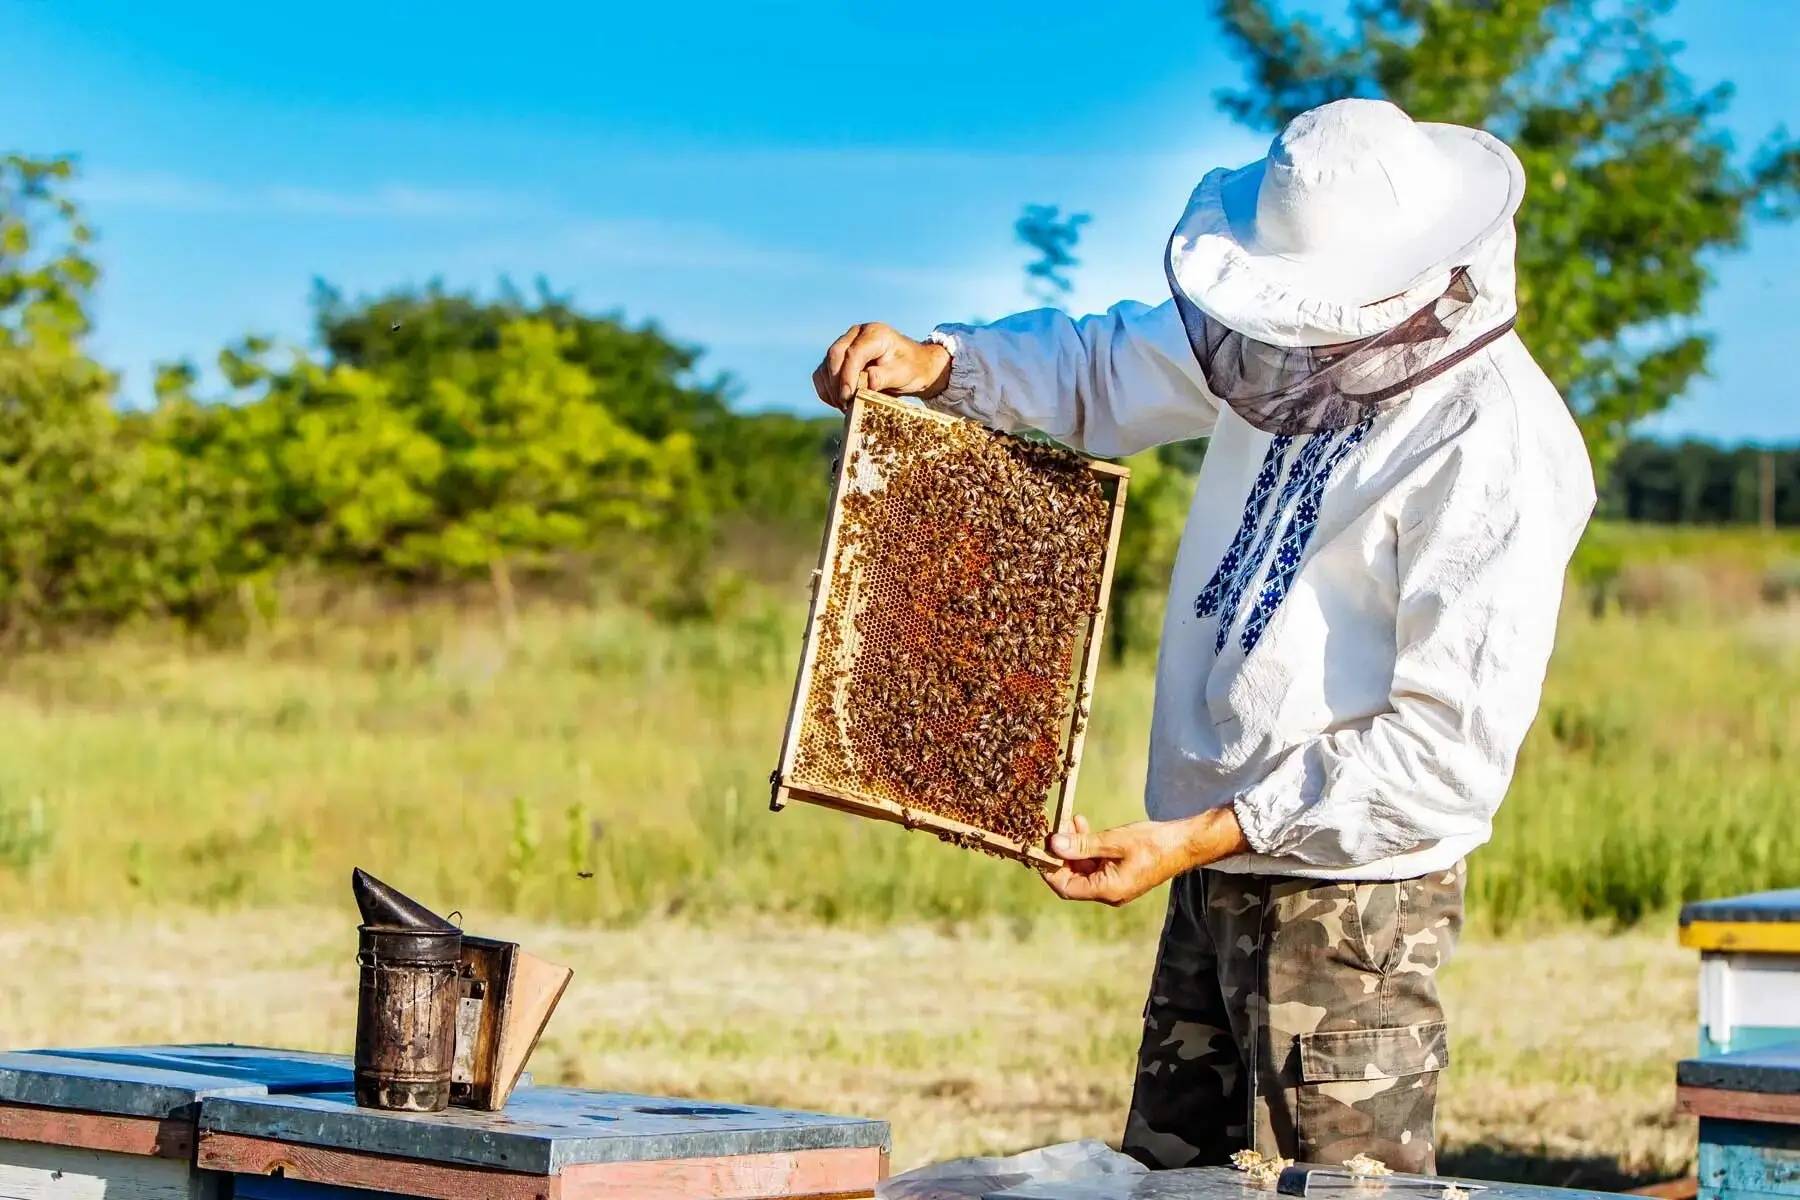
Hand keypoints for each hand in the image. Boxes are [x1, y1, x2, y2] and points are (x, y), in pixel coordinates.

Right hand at [812, 323, 952, 409]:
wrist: (914, 366)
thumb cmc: (912, 368)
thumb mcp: (904, 373)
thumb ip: (884, 376)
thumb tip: (866, 382)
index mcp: (875, 333)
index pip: (854, 352)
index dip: (848, 375)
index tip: (848, 396)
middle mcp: (856, 334)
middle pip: (835, 355)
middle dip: (837, 383)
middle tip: (846, 405)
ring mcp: (845, 345)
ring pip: (825, 366)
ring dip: (831, 389)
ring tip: (845, 407)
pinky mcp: (838, 359)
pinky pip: (822, 375)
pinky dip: (827, 390)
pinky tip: (839, 403)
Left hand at [1042, 809, 1250, 905]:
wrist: (1184, 844)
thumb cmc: (1153, 843)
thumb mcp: (1114, 841)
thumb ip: (1083, 845)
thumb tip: (1054, 844)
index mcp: (1107, 890)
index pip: (1066, 887)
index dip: (1049, 869)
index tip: (1039, 848)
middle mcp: (1109, 893)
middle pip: (1072, 878)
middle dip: (1061, 854)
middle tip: (1054, 830)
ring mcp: (1115, 885)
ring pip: (1083, 869)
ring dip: (1074, 847)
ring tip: (1071, 822)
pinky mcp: (1120, 874)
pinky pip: (1096, 864)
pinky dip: (1088, 847)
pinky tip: (1083, 826)